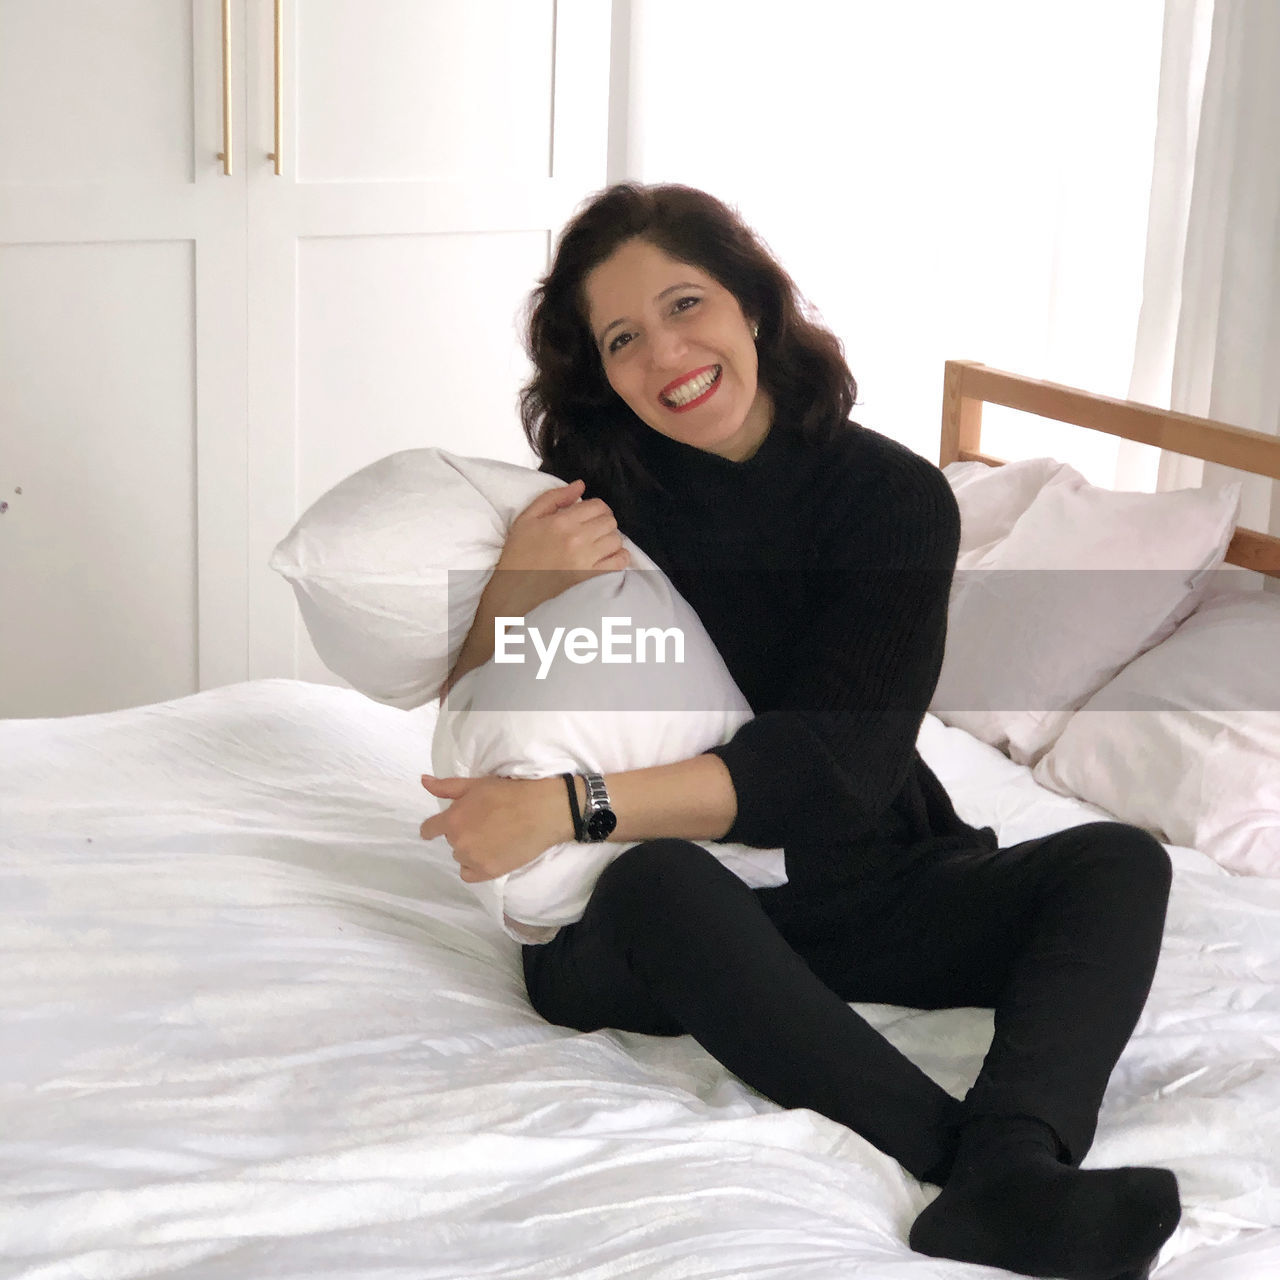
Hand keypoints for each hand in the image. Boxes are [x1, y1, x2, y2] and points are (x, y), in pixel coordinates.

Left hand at [419, 773, 567, 882]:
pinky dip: (475, 866)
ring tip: (493, 836)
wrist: (541, 811)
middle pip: (451, 840)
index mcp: (452, 820)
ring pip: (461, 856)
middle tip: (484, 821)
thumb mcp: (476, 784)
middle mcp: (458, 842)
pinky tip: (489, 855)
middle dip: (462, 831)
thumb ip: (446, 787)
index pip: (429, 830)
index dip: (434, 827)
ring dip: (471, 848)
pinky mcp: (489, 872)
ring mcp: (473, 859)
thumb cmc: (509, 793)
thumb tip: (423, 781)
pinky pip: (469, 874)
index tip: (443, 825)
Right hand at [492, 479, 629, 616]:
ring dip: (610, 540)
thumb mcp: (528, 518)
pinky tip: (607, 557)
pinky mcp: (592, 578)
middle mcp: (577, 539)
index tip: (590, 515)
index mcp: (561, 522)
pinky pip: (619, 562)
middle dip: (604, 522)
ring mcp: (586, 560)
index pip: (598, 505)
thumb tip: (580, 485)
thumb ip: (554, 497)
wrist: (514, 589)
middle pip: (610, 522)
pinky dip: (619, 557)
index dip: (596, 508)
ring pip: (616, 540)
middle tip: (593, 530)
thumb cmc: (519, 554)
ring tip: (598, 544)